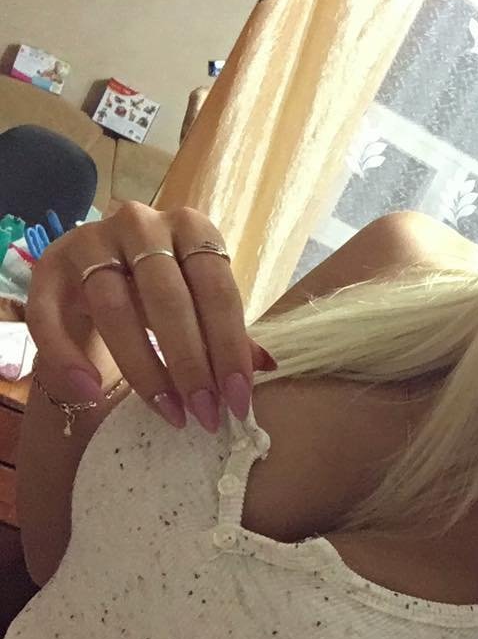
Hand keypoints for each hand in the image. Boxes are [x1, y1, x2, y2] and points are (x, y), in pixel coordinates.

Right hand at [25, 201, 276, 433]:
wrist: (99, 270)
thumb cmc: (164, 289)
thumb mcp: (200, 303)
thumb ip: (229, 332)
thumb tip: (267, 366)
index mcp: (193, 228)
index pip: (217, 290)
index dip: (230, 348)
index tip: (238, 399)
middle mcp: (142, 225)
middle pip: (169, 301)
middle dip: (192, 365)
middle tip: (206, 413)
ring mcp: (91, 241)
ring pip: (116, 310)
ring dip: (146, 371)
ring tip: (171, 413)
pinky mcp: (48, 266)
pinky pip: (50, 318)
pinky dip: (68, 359)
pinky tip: (91, 393)